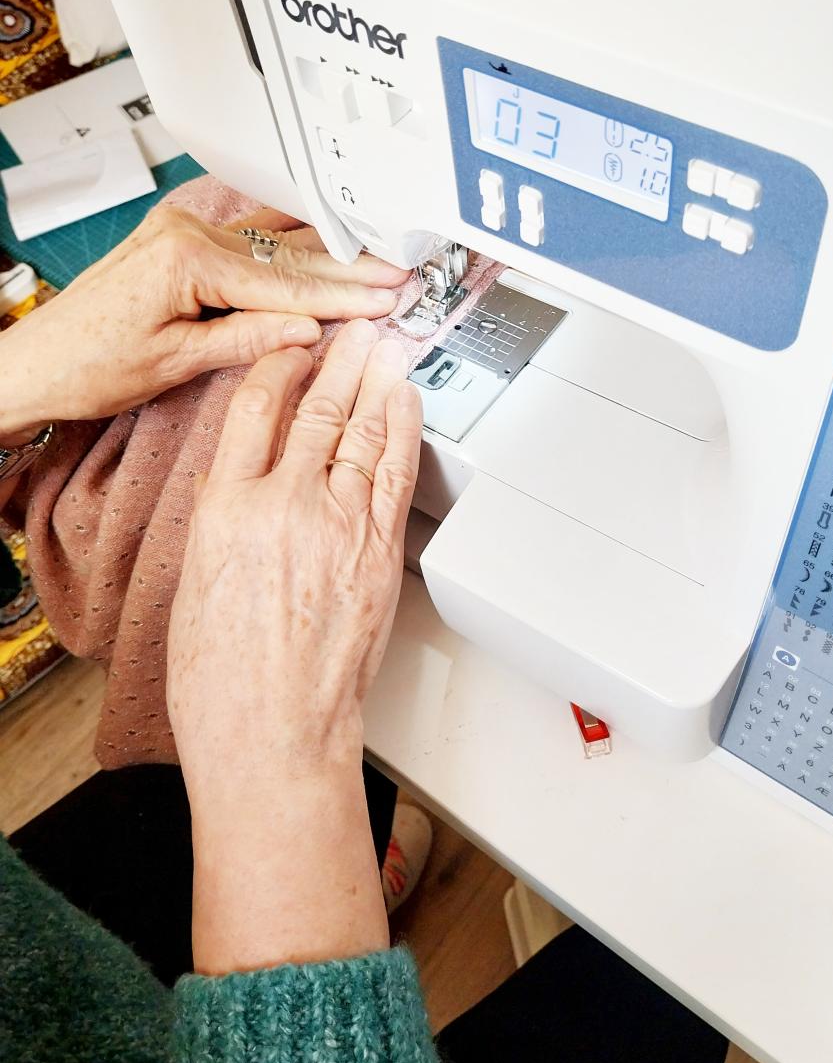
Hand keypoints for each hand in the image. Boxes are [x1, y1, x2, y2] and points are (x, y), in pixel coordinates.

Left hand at [0, 203, 407, 442]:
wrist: (36, 361)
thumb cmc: (89, 364)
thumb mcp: (176, 362)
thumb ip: (247, 339)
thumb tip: (307, 329)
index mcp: (186, 259)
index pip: (285, 284)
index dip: (342, 297)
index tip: (385, 300)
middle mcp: (186, 233)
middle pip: (287, 256)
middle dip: (348, 270)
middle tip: (399, 274)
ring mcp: (182, 231)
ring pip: (273, 243)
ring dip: (327, 255)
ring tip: (376, 260)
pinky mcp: (179, 239)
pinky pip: (248, 239)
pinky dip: (288, 246)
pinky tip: (322, 239)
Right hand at [167, 320, 422, 972]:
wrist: (273, 735)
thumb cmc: (224, 682)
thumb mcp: (196, 585)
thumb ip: (226, 523)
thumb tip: (249, 490)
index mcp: (223, 510)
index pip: (251, 410)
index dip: (276, 367)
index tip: (289, 347)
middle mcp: (282, 506)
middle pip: (316, 411)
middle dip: (339, 361)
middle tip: (352, 327)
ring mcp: (338, 526)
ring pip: (361, 432)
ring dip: (376, 381)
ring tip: (383, 347)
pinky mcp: (378, 552)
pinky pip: (394, 472)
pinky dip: (403, 428)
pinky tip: (406, 404)